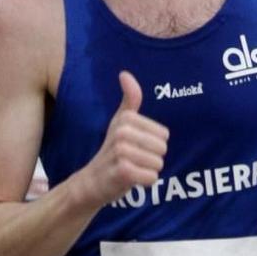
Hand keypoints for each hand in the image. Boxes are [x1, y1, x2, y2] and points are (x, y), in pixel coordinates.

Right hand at [84, 72, 168, 206]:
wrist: (92, 180)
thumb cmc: (112, 149)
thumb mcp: (120, 121)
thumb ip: (129, 99)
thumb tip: (124, 73)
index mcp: (126, 119)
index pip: (164, 135)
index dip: (153, 144)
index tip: (135, 146)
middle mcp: (122, 132)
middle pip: (162, 148)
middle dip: (152, 158)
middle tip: (133, 160)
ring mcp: (121, 152)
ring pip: (158, 164)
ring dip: (148, 170)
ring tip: (131, 168)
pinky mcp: (123, 171)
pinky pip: (152, 177)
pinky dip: (145, 182)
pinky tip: (130, 179)